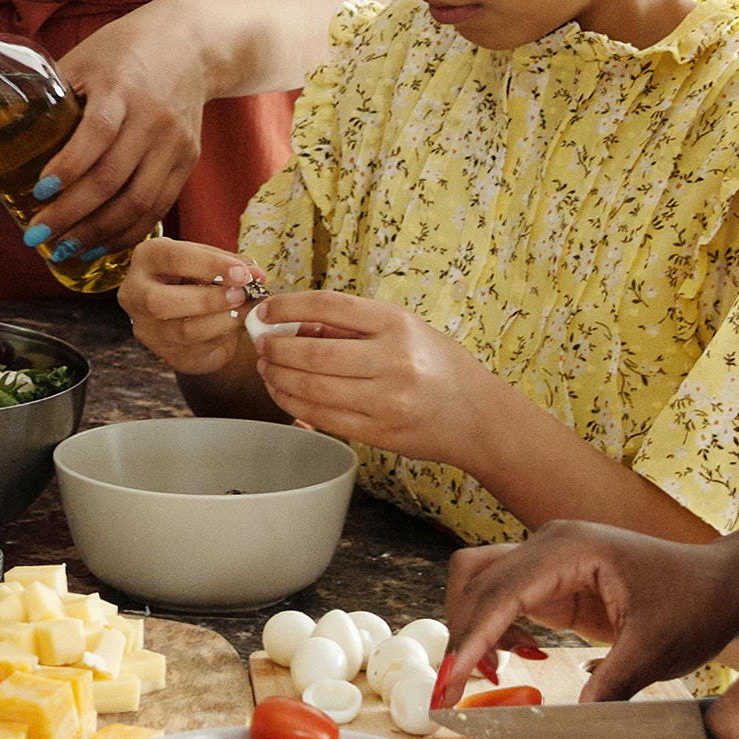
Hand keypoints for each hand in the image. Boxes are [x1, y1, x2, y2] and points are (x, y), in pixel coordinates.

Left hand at [26, 0, 218, 256]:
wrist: (192, 46)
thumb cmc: (126, 49)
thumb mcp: (85, 59)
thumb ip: (54, 95)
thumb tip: (5, 135)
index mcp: (121, 87)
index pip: (96, 133)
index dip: (67, 167)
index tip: (39, 190)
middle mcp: (153, 118)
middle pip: (113, 178)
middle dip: (72, 214)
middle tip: (37, 234)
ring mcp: (174, 143)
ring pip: (139, 202)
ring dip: (99, 233)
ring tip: (66, 251)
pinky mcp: (188, 160)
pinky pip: (159, 206)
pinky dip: (129, 232)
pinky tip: (101, 245)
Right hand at [119, 234, 255, 377]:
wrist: (187, 309)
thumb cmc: (195, 276)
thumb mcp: (207, 260)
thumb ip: (230, 263)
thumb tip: (255, 274)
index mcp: (146, 259)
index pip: (173, 259)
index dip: (210, 265)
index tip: (243, 272)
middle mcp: (136, 294)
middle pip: (161, 302)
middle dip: (207, 299)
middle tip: (241, 294)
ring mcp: (147, 328)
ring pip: (183, 330)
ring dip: (222, 320)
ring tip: (247, 309)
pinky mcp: (167, 353)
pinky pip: (199, 347)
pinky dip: (225, 334)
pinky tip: (240, 323)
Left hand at [248, 291, 500, 473]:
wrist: (477, 416)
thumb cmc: (438, 365)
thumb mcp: (404, 329)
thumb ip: (353, 327)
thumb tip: (294, 324)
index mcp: (397, 324)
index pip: (328, 306)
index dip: (288, 306)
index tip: (266, 311)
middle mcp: (392, 360)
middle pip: (313, 353)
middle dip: (276, 348)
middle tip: (261, 345)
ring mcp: (386, 400)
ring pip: (313, 388)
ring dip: (279, 378)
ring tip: (266, 369)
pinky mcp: (379, 432)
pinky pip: (324, 417)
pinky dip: (295, 404)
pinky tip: (283, 393)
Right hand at [443, 514, 737, 694]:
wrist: (722, 584)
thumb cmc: (695, 605)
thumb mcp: (655, 651)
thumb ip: (610, 685)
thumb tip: (572, 724)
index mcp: (569, 550)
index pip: (499, 592)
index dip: (469, 640)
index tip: (450, 683)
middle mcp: (550, 544)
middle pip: (475, 579)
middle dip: (459, 634)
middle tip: (451, 692)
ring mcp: (550, 558)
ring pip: (482, 583)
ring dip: (472, 627)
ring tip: (482, 676)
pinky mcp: (556, 578)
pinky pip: (506, 596)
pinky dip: (494, 627)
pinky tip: (511, 657)